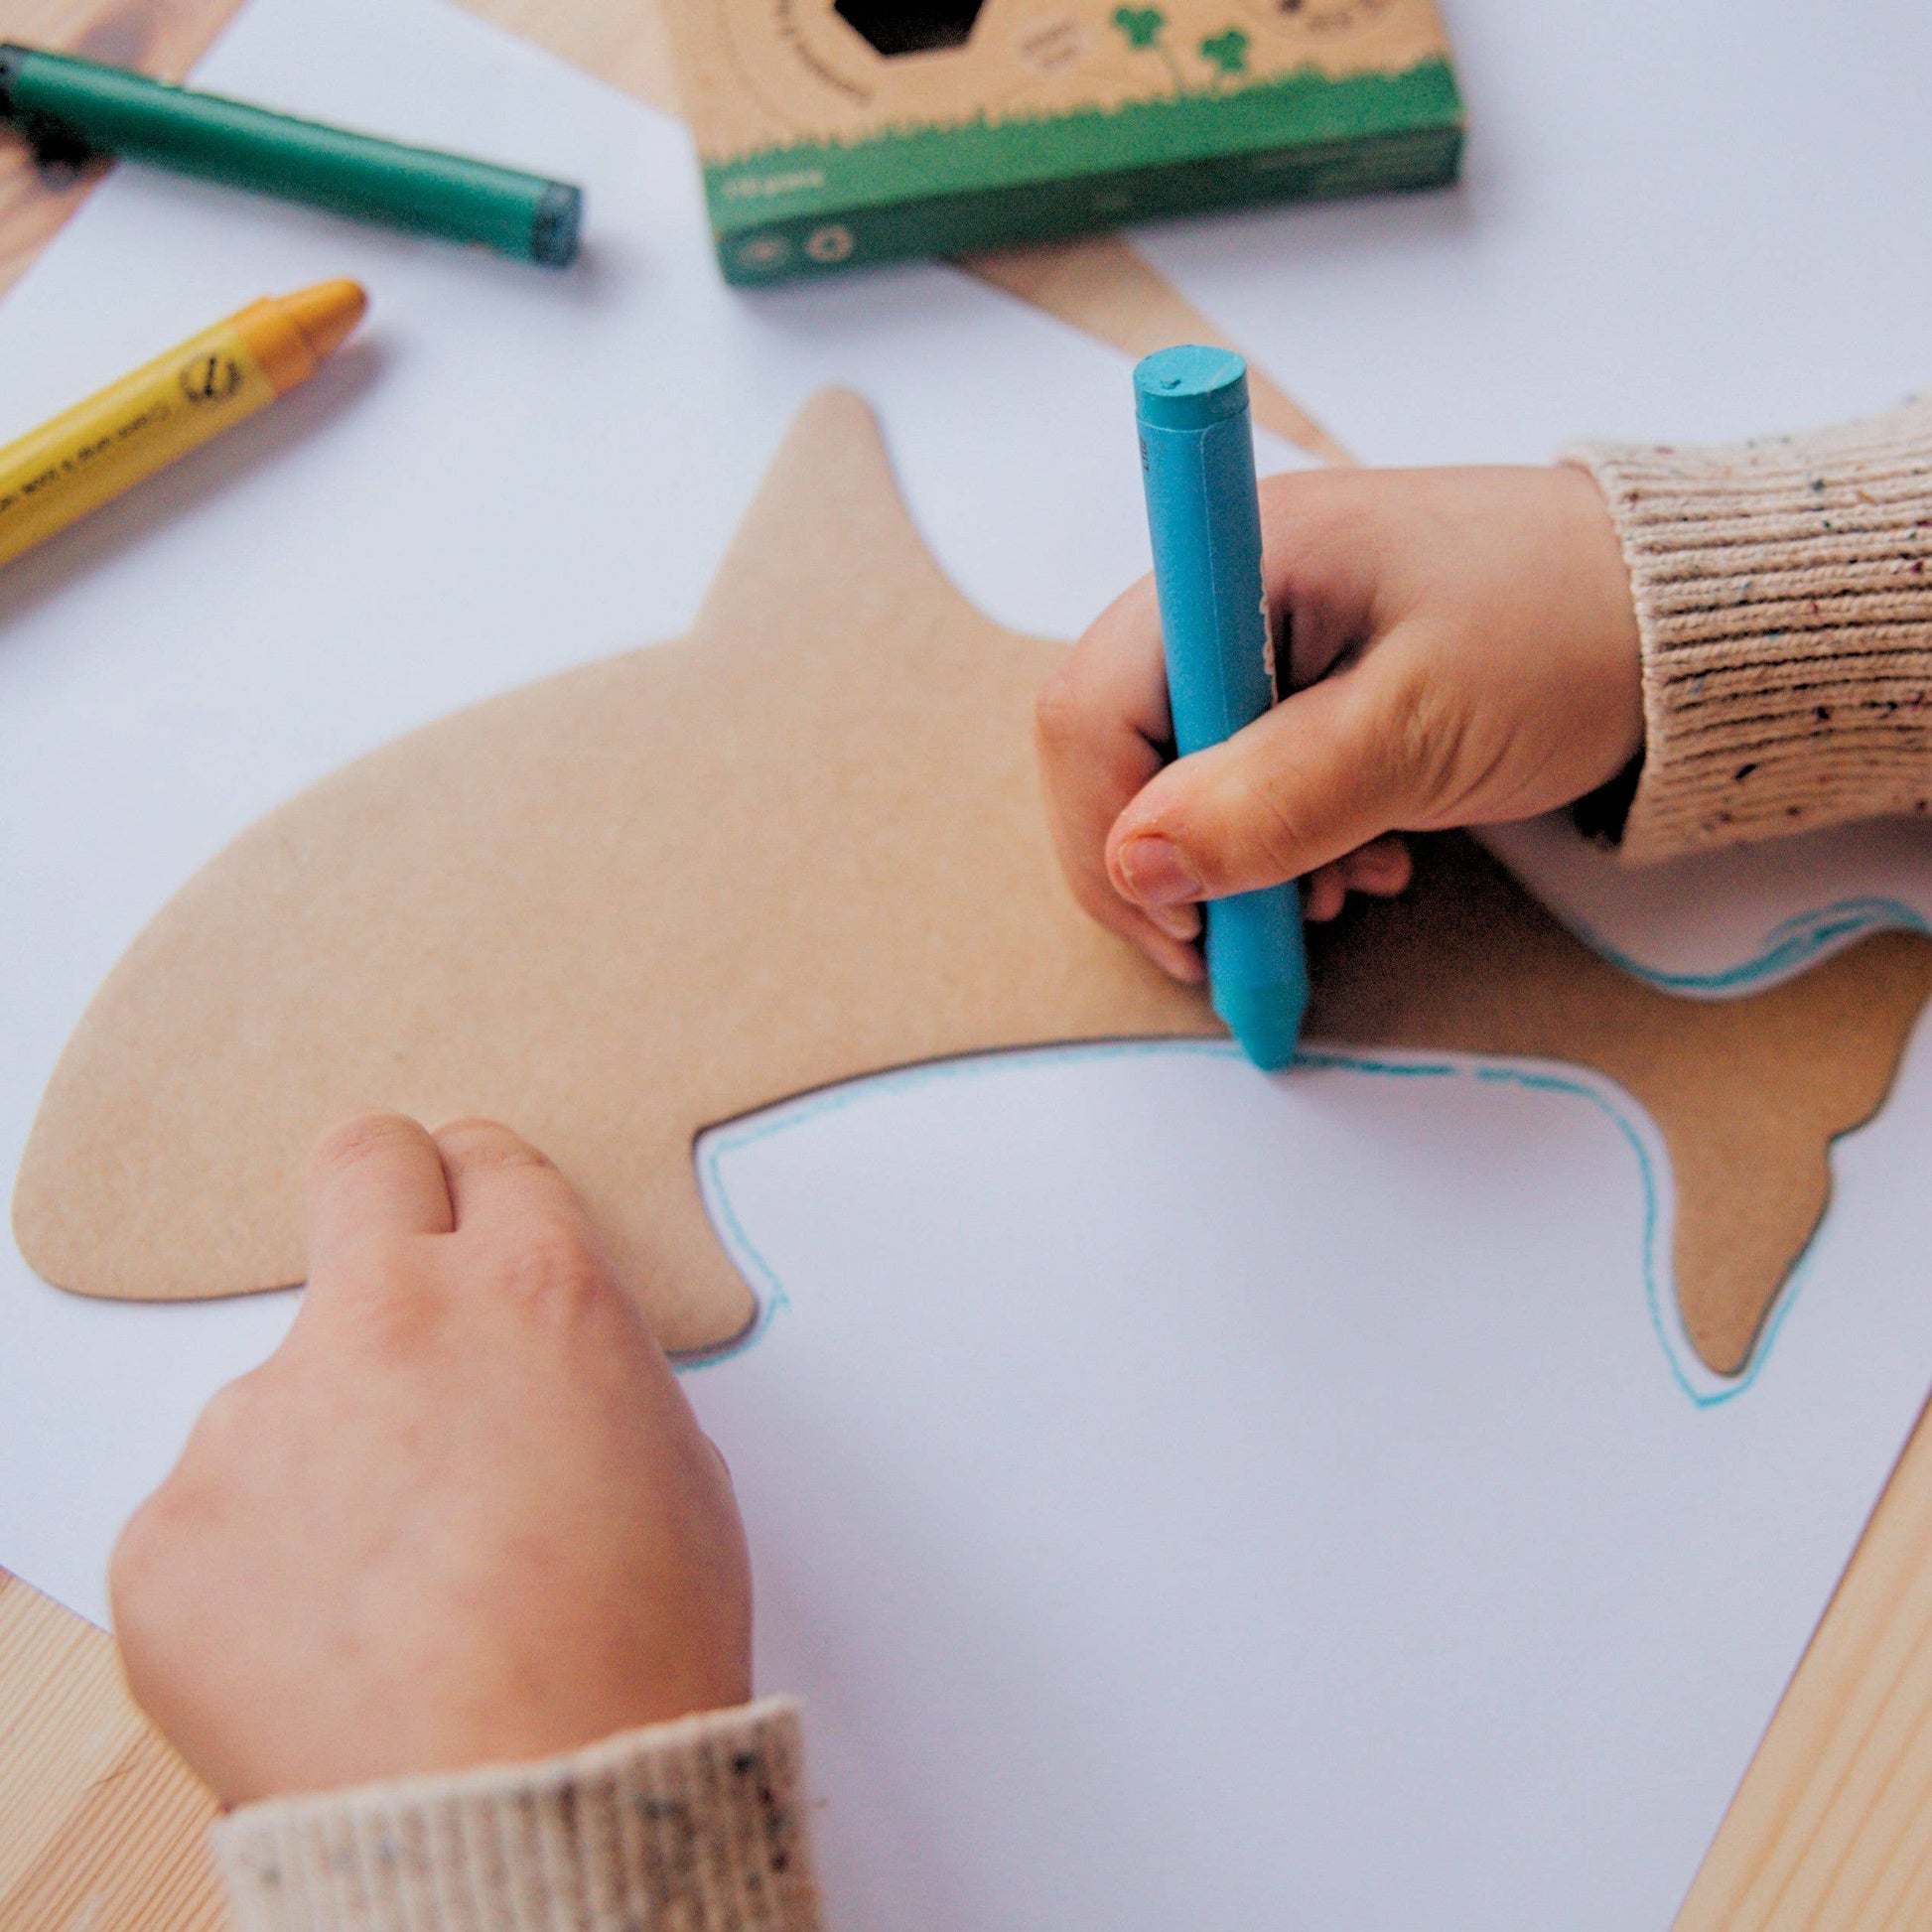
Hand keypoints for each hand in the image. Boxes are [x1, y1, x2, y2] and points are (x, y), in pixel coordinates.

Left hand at [110, 1113, 750, 1805]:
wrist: (533, 1807)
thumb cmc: (631, 1654)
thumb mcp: (674, 1462)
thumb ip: (579, 1368)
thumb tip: (522, 1368)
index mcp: (532, 1291)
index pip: (481, 1159)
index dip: (482, 1194)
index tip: (467, 1225)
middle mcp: (390, 1318)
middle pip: (359, 1163)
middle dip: (382, 1196)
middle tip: (393, 1290)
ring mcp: (261, 1415)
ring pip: (282, 1386)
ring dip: (323, 1451)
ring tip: (387, 1586)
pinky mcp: (168, 1529)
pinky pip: (208, 1513)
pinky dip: (255, 1564)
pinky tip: (324, 1642)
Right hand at [1035, 464, 1642, 980]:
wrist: (1683, 620)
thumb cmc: (1567, 638)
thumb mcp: (1417, 731)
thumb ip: (1272, 799)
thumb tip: (1138, 869)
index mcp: (1237, 562)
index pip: (1090, 706)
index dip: (1106, 834)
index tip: (1178, 930)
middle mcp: (1228, 588)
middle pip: (1118, 747)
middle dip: (1174, 862)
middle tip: (1240, 944)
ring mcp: (1260, 632)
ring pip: (1176, 773)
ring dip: (1235, 862)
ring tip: (1340, 893)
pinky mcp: (1301, 678)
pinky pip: (1240, 774)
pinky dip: (1280, 841)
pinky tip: (1359, 861)